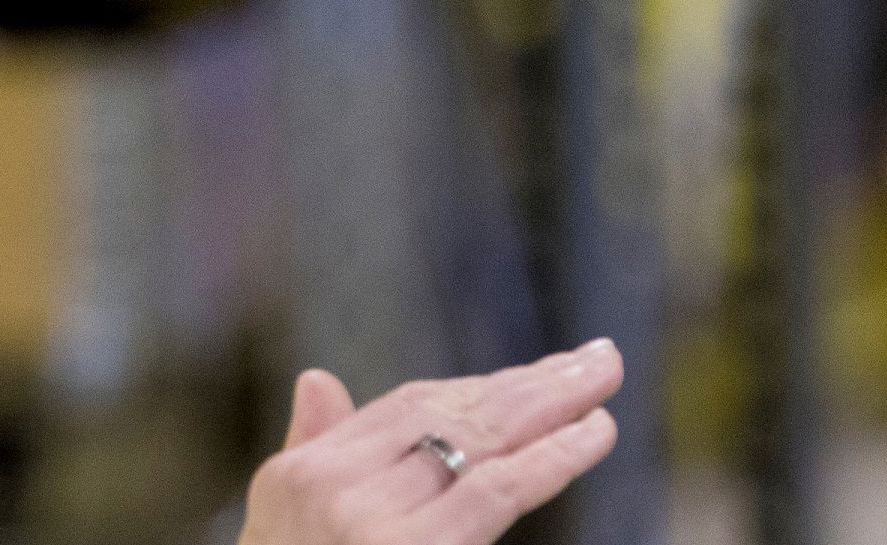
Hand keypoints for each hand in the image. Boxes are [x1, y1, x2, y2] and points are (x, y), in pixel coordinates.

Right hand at [234, 339, 624, 544]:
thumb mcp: (281, 529)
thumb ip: (312, 453)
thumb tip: (318, 379)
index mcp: (299, 477)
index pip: (404, 411)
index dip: (480, 388)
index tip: (541, 375)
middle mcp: (330, 490)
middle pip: (447, 417)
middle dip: (530, 384)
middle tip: (598, 359)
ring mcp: (371, 524)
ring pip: (478, 444)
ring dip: (553, 408)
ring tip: (604, 384)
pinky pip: (497, 492)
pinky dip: (551, 458)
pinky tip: (591, 433)